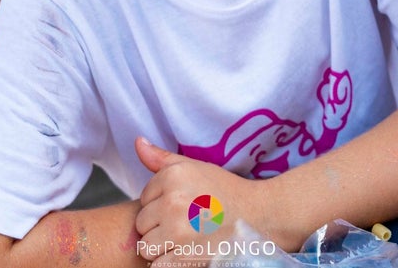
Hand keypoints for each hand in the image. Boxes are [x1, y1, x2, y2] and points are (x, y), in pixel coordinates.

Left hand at [133, 137, 277, 265]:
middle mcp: (172, 201)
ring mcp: (177, 230)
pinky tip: (186, 253)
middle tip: (186, 224)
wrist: (259, 217)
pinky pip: (156, 265)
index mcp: (173, 176)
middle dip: (159, 226)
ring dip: (161, 248)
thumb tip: (138, 143)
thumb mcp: (195, 168)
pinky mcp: (183, 257)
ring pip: (146, 246)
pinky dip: (168, 263)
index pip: (144, 198)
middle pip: (142, 223)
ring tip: (185, 239)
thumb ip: (162, 158)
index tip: (184, 206)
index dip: (161, 205)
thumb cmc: (226, 192)